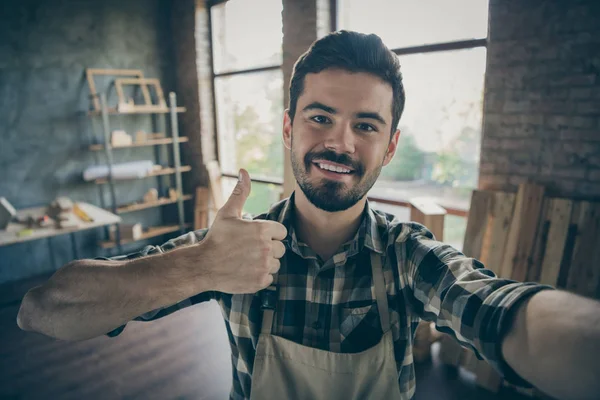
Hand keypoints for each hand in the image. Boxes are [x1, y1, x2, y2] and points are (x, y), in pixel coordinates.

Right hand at [199, 169, 286, 293]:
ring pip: (276, 264)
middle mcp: (267, 248)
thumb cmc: (216, 238)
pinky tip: (246, 271)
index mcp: (263, 229)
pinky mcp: (260, 281)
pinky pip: (270, 278)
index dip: (269, 234)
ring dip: (265, 263)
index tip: (255, 237)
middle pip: (280, 248)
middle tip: (249, 249)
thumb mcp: (227, 213)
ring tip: (247, 260)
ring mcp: (264, 266)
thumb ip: (240, 192)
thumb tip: (244, 172)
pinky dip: (260, 276)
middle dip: (268, 249)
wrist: (203, 266)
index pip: (281, 232)